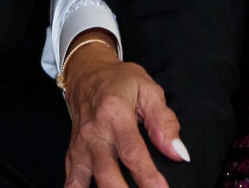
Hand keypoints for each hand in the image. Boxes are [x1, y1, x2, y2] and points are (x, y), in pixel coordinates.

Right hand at [62, 37, 187, 187]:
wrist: (86, 72)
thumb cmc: (119, 81)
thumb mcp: (148, 89)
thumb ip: (164, 121)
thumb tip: (178, 152)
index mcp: (115, 114)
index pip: (133, 152)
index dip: (147, 176)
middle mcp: (94, 133)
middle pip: (106, 173)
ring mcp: (80, 145)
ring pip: (84, 181)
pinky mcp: (73, 153)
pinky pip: (71, 180)